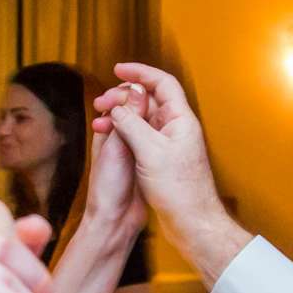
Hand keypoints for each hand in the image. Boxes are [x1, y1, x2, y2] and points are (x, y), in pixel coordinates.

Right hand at [92, 64, 251, 280]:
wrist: (192, 223)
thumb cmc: (179, 191)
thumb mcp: (150, 152)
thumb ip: (133, 123)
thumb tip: (119, 105)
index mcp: (180, 121)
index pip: (162, 83)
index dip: (140, 72)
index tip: (118, 70)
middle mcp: (177, 129)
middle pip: (150, 99)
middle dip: (124, 96)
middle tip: (101, 103)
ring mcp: (170, 145)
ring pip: (143, 119)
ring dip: (122, 115)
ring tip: (100, 121)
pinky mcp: (163, 160)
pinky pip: (141, 137)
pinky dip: (125, 132)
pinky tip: (111, 138)